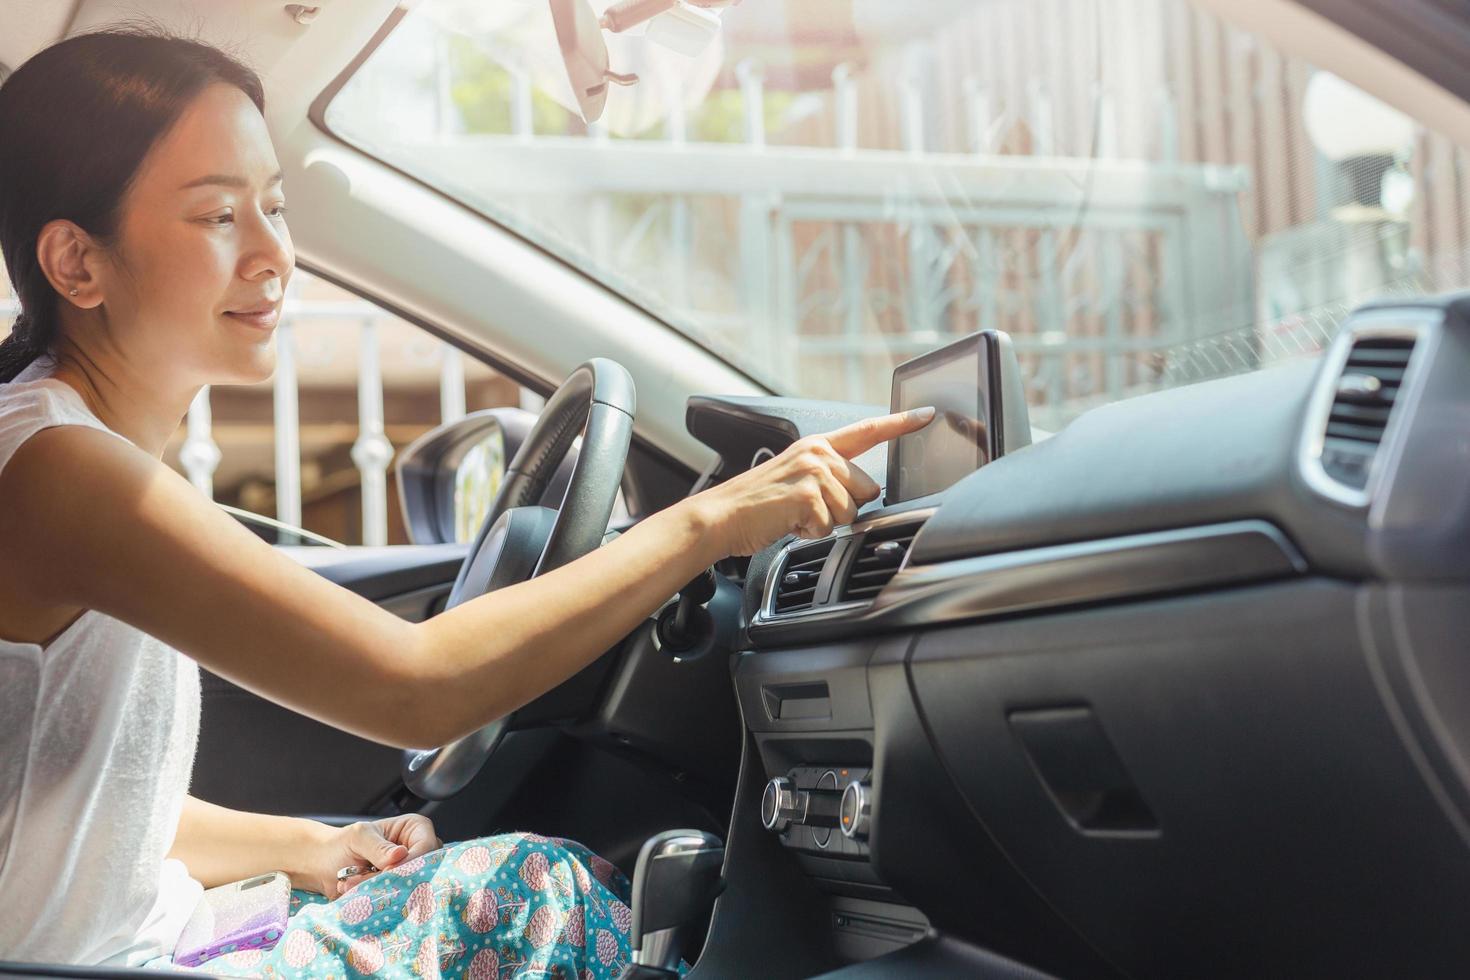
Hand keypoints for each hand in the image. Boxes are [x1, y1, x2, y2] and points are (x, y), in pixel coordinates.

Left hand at [296, 814, 441, 896]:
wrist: (324, 866)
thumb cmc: (342, 844)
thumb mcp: (358, 838)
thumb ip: (378, 847)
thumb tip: (399, 855)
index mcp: (415, 828)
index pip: (426, 847)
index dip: (409, 862)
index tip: (385, 871)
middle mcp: (418, 851)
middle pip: (422, 870)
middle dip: (392, 879)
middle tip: (363, 879)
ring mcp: (411, 874)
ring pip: (410, 889)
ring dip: (380, 891)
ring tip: (350, 883)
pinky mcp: (400, 893)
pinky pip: (399, 902)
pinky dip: (377, 901)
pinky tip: (356, 891)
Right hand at [689, 406, 935, 557]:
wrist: (721, 516)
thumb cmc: (756, 503)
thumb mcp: (797, 478)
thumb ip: (830, 477)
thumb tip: (864, 493)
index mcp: (817, 445)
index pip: (867, 431)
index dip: (901, 424)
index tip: (927, 415)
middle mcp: (818, 453)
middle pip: (867, 489)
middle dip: (844, 508)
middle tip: (809, 509)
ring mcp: (813, 472)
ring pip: (851, 511)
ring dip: (825, 523)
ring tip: (796, 516)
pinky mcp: (808, 494)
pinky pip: (830, 525)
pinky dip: (811, 533)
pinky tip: (790, 523)